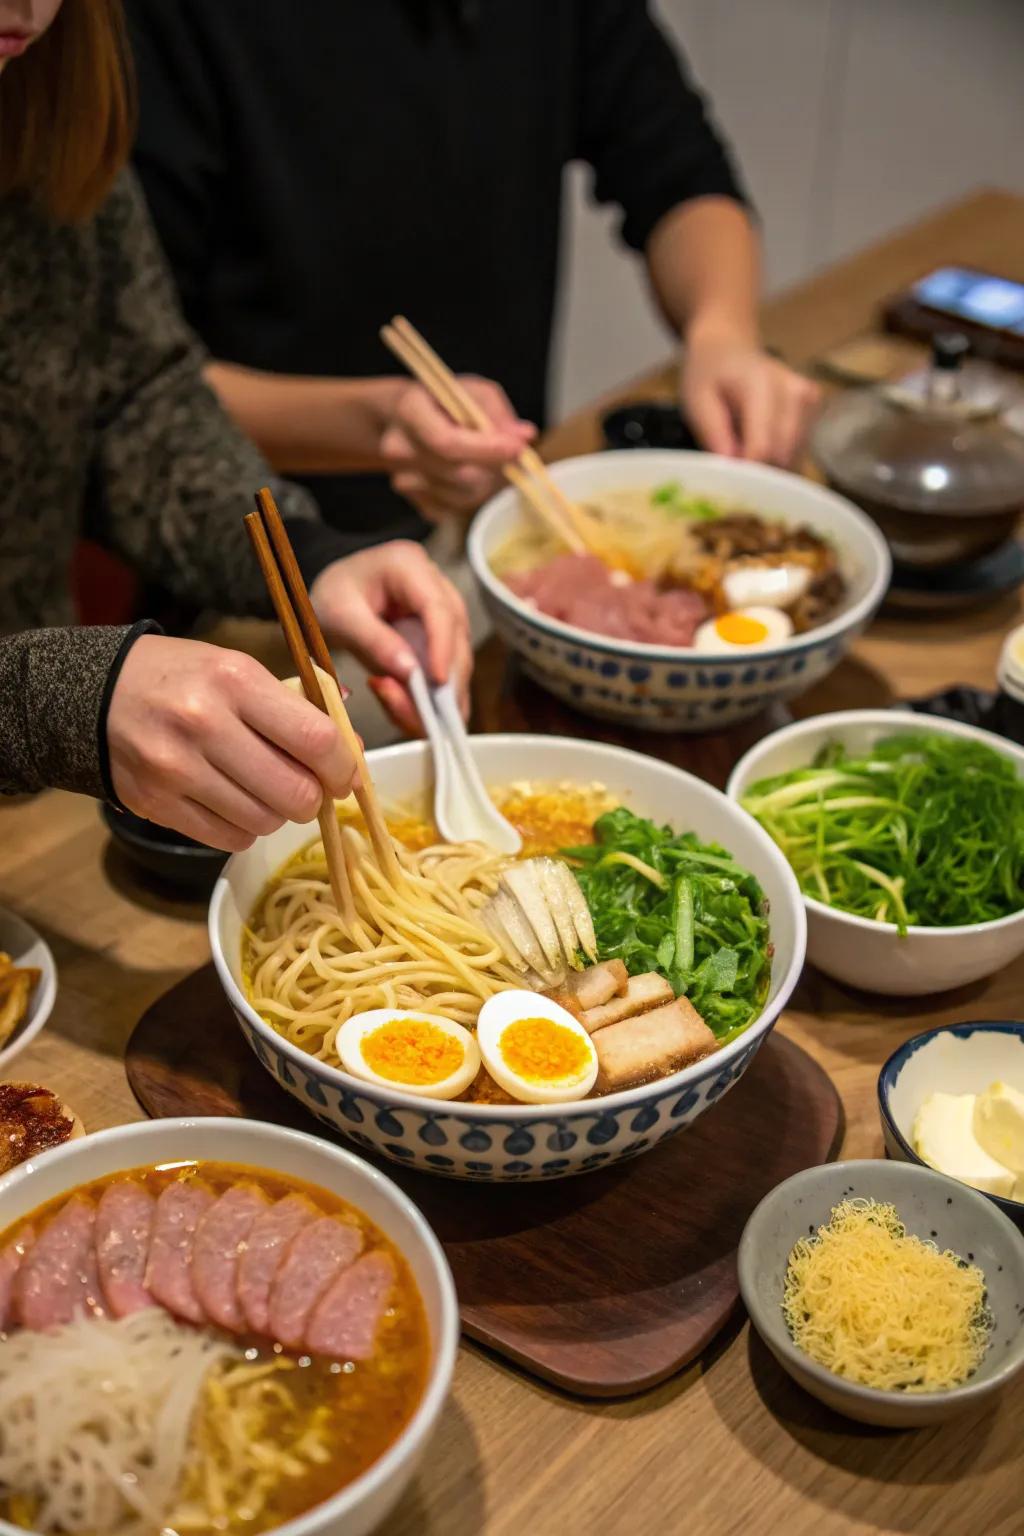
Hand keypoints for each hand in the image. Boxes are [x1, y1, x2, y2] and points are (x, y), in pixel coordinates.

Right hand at [107, 636, 356, 851]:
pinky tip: (235, 803)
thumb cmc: (181, 678)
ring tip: (265, 790)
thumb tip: (349, 748)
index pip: (316, 739)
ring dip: (277, 814)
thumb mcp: (237, 669)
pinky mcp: (157, 804)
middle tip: (309, 787)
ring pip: (265, 822)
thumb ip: (294, 706)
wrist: (95, 693)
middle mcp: (206, 725)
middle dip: (314, 797)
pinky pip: (229, 839)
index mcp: (235, 681)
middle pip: (295, 793)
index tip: (345, 773)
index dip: (343, 766)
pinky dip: (244, 828)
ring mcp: (177, 769)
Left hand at [310, 542, 472, 735]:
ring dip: (439, 694)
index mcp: (409, 564)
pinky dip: (432, 697)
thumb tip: (410, 673)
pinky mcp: (441, 636)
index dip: (443, 647)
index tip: (437, 682)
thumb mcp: (340, 615)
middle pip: (457, 636)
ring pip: (457, 657)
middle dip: (444, 681)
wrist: (334, 593)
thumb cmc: (334, 595)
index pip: (439, 608)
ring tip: (406, 715)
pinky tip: (411, 713)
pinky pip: (446, 670)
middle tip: (420, 714)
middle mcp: (436, 585)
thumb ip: (373, 641)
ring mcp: (443, 611)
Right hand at [379, 377, 534, 522]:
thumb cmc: (440, 401)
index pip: (447, 443)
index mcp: (409, 411)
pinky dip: (472, 494)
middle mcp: (398, 449)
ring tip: (486, 460)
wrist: (399, 421)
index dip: (486, 450)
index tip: (519, 448)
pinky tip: (468, 472)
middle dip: (494, 467)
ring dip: (486, 481)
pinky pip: (457, 509)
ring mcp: (403, 480)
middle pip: (458, 474)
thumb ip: (496, 411)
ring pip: (463, 496)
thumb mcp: (469, 390)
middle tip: (513, 454)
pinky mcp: (415, 503)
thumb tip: (525, 436)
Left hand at [681, 323, 820, 467]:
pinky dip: (779, 456)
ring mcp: (808, 398)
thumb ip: (713, 433)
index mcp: (761, 386)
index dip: (746, 471)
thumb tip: (732, 468)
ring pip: (794, 456)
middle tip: (734, 468)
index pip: (763, 446)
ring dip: (770, 465)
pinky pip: (799, 449)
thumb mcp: (696, 401)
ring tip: (744, 447)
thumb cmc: (708, 374)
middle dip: (758, 471)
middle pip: (783, 455)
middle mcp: (794, 391)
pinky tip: (759, 441)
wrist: (728, 346)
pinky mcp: (813, 406)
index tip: (729, 479)